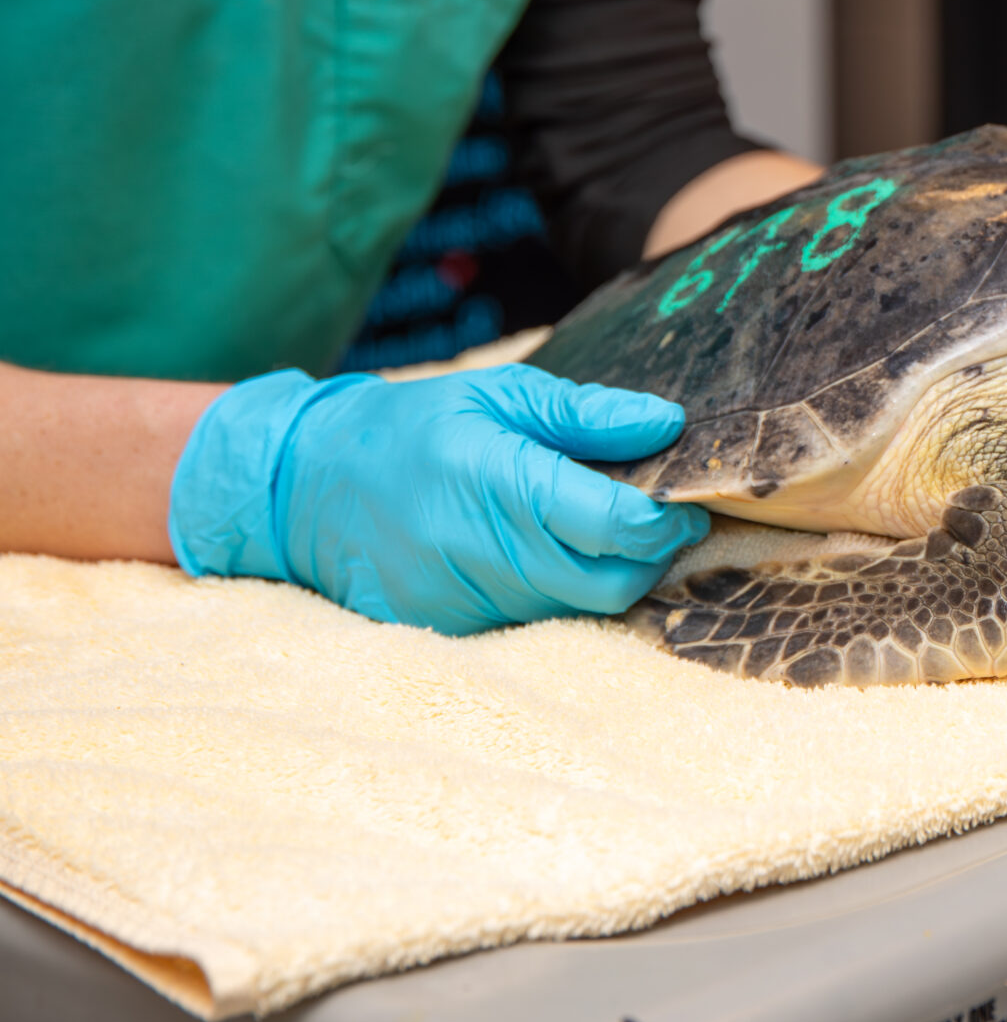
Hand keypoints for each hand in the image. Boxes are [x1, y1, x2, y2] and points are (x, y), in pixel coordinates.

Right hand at [167, 365, 709, 633]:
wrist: (305, 486)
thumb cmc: (415, 427)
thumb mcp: (498, 392)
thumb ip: (586, 413)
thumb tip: (667, 423)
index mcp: (496, 480)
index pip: (617, 525)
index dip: (668, 517)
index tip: (685, 495)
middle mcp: (479, 550)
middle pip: (613, 581)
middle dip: (654, 553)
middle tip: (663, 517)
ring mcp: (461, 599)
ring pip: (579, 606)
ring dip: (609, 572)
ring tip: (601, 526)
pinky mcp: (449, 629)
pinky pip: (534, 620)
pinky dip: (559, 590)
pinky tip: (548, 551)